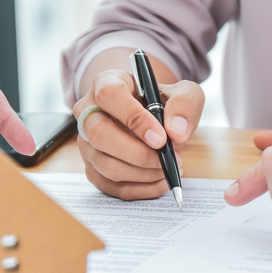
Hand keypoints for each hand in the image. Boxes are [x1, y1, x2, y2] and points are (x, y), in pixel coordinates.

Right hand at [73, 67, 202, 199]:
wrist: (151, 120)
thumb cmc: (162, 104)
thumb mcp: (182, 94)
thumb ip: (185, 104)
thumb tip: (176, 131)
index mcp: (106, 83)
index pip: (109, 95)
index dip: (134, 118)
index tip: (160, 138)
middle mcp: (88, 112)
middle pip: (99, 134)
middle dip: (137, 153)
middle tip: (166, 159)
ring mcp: (86, 143)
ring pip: (105, 165)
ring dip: (142, 173)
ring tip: (167, 168)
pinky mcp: (92, 168)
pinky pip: (111, 186)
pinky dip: (139, 189)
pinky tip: (160, 180)